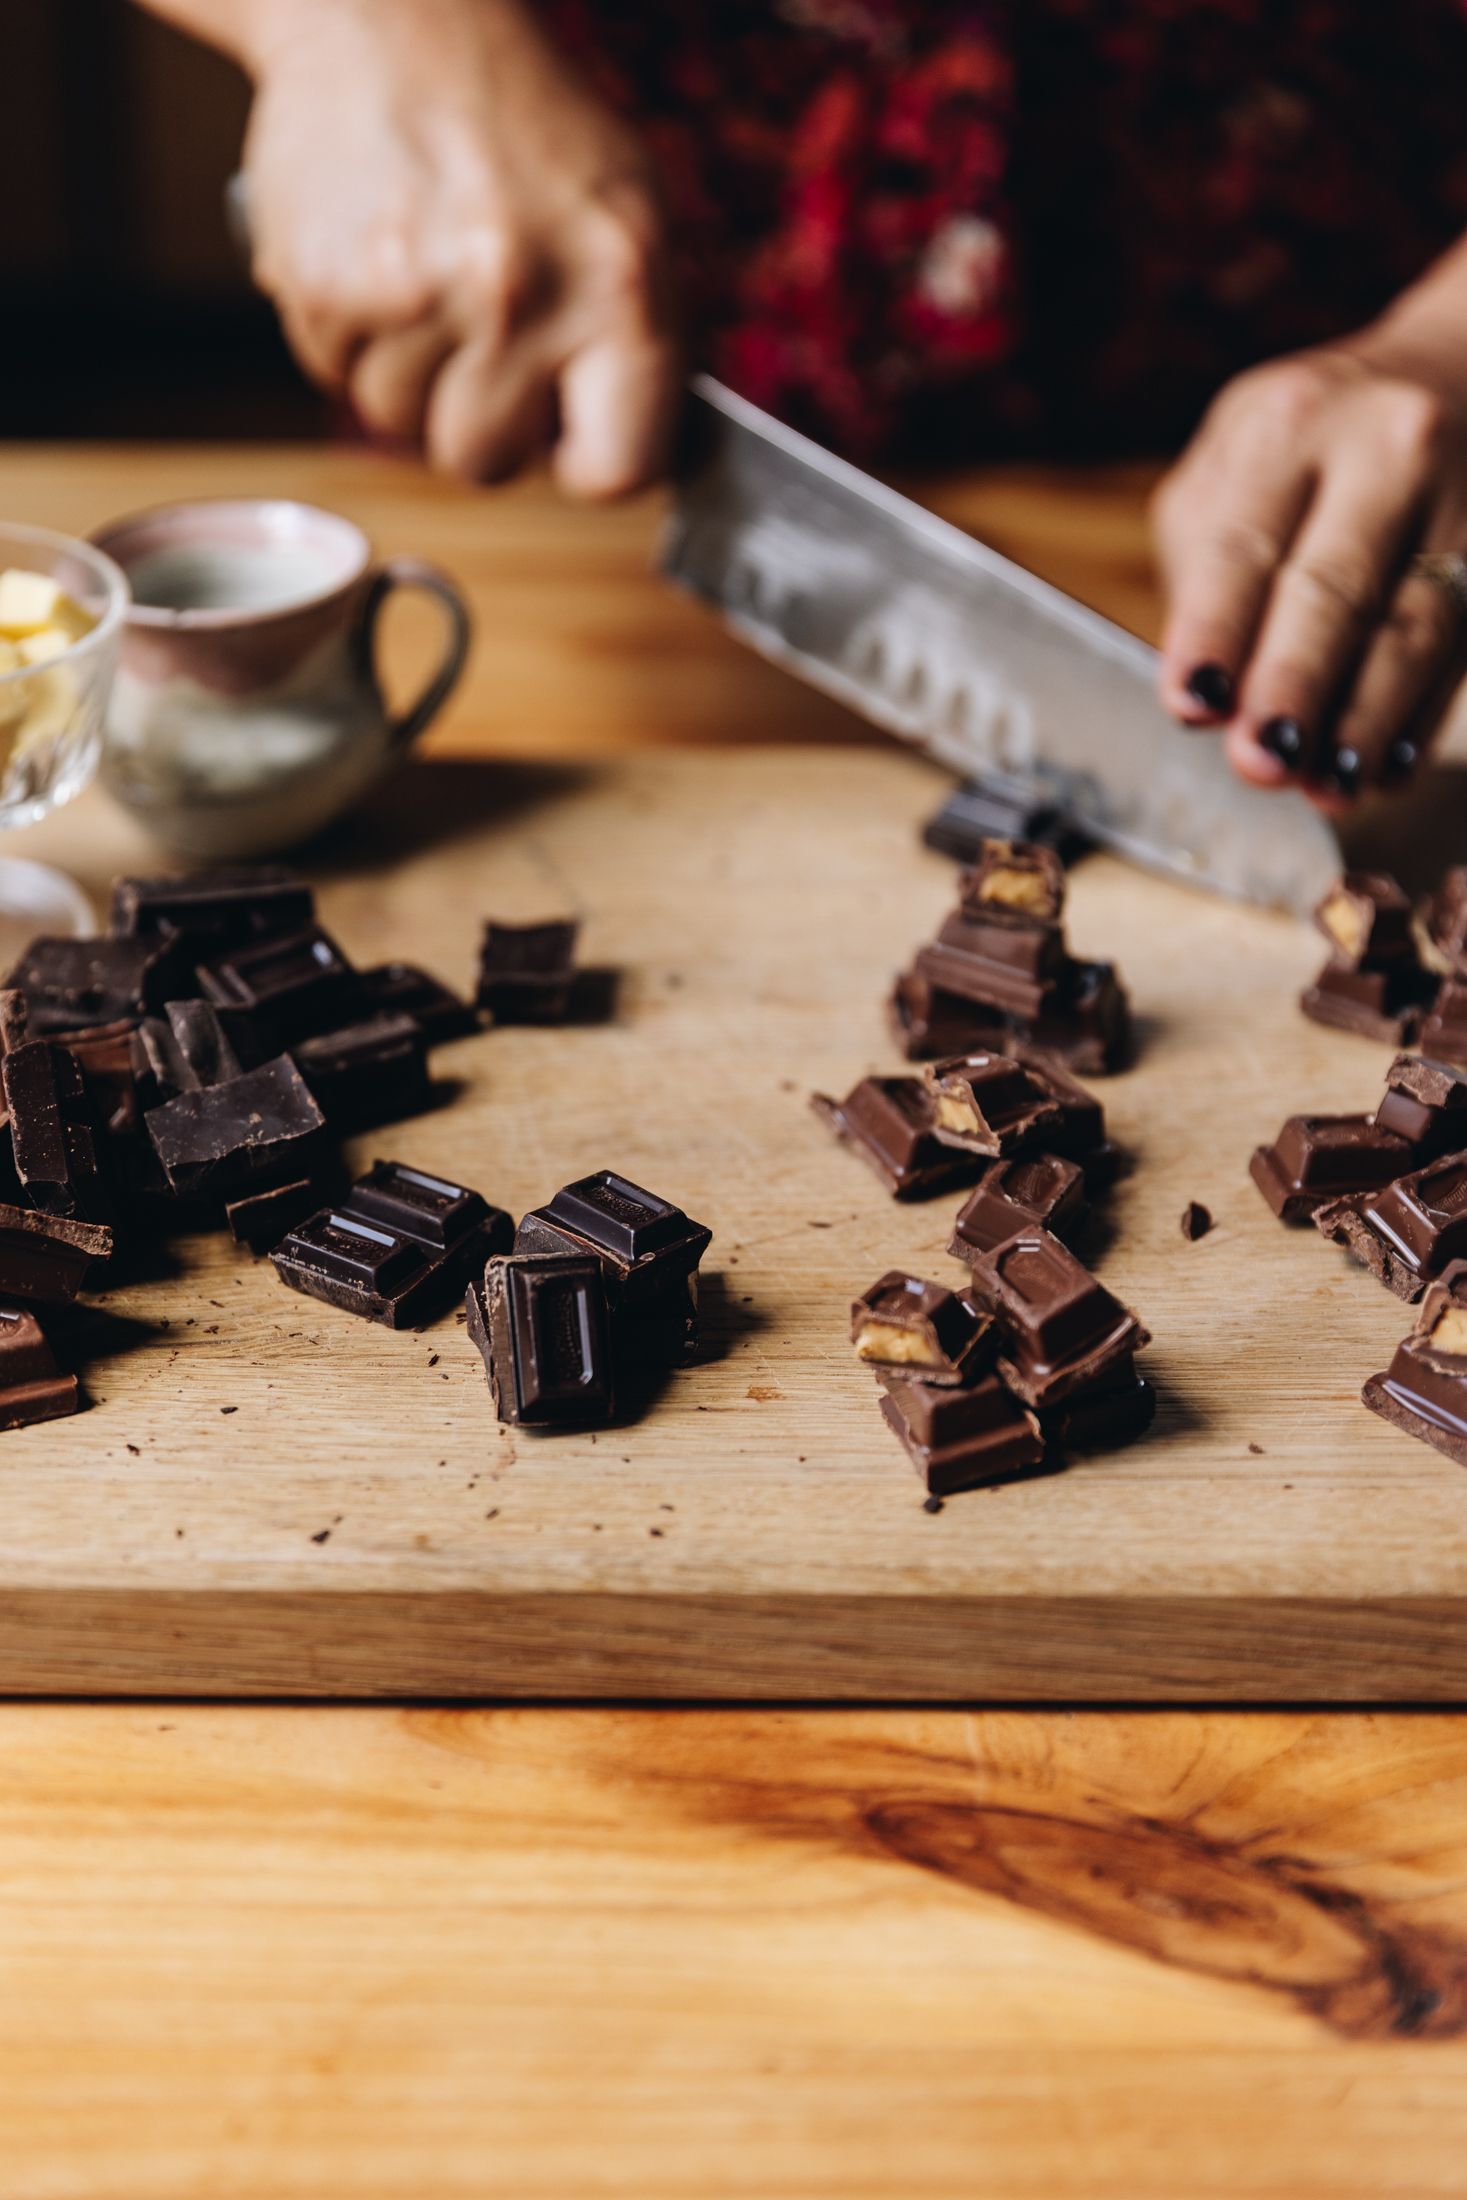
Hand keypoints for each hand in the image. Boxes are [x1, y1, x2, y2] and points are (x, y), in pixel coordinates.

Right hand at [234, 0, 679, 494]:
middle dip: (478, 420)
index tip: (571, 443)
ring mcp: (416, 294)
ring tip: (425, 279)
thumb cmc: (521, 123)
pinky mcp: (327, 287)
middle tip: (478, 342)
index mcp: (619, 284)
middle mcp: (519, 295)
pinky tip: (374, 260)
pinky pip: (335, 375)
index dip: (588, 464)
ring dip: (406, 373)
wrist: (391, 14)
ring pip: (399, 423)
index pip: (620, 467)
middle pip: (485, 462)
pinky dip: (349, 334)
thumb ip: (635, 340)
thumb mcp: (626, 216)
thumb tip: (625, 454)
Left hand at [1151, 281, 1466, 808]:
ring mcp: (1462, 493)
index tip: (1192, 705)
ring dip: (1366, 720)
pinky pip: (1463, 644)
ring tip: (1329, 787)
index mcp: (1290, 424)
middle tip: (1262, 762)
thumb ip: (1207, 567)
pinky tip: (1384, 765)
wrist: (1451, 376)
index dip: (1214, 631)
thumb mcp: (1237, 465)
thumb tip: (1207, 695)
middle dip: (1296, 685)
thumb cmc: (1312, 445)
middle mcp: (1384, 447)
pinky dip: (1418, 717)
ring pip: (1415, 626)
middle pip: (1335, 587)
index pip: (1241, 544)